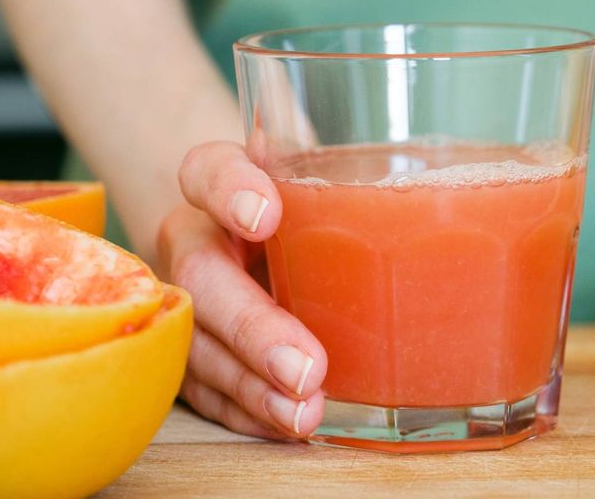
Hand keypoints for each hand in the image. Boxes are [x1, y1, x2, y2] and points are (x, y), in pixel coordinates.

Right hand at [156, 141, 327, 439]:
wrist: (253, 231)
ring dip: (252, 386)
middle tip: (306, 368)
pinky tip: (283, 424)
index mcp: (218, 182)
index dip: (230, 191)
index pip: (208, 170)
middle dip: (253, 329)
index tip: (266, 217)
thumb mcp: (319, 178)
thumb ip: (344, 179)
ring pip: (196, 344)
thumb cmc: (302, 203)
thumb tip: (412, 191)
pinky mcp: (188, 350)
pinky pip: (204, 388)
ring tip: (303, 411)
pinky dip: (246, 412)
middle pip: (201, 277)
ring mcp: (182, 298)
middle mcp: (191, 237)